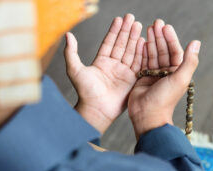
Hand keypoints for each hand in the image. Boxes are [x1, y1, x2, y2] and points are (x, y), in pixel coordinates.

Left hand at [64, 14, 143, 133]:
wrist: (97, 111)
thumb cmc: (85, 92)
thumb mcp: (75, 70)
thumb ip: (71, 53)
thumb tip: (68, 35)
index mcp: (101, 62)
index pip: (109, 42)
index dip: (114, 31)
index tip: (120, 19)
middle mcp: (113, 66)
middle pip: (122, 45)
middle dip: (127, 31)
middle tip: (132, 18)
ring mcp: (123, 73)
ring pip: (131, 52)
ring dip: (135, 39)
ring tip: (139, 25)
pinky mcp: (132, 81)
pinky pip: (138, 64)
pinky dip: (141, 53)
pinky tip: (144, 42)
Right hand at [128, 19, 200, 138]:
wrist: (147, 115)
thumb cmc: (165, 99)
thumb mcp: (180, 79)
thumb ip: (189, 61)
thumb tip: (197, 42)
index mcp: (177, 73)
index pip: (175, 51)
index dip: (170, 38)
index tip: (165, 26)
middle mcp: (166, 73)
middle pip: (163, 50)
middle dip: (159, 36)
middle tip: (155, 23)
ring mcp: (154, 75)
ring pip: (153, 54)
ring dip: (151, 42)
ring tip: (147, 28)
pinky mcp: (142, 78)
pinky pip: (143, 61)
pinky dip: (142, 51)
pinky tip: (140, 41)